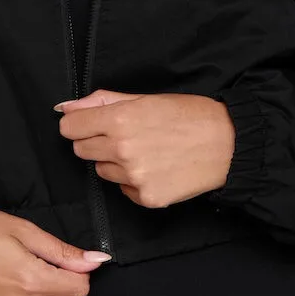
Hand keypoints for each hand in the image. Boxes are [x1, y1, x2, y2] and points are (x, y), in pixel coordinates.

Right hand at [0, 203, 111, 295]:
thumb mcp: (23, 230)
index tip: (67, 258)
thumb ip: (62, 251)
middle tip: (41, 259)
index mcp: (29, 280)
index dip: (79, 272)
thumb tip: (96, 262)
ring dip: (39, 291)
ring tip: (13, 265)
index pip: (80, 290)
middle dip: (63, 282)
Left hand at [53, 89, 235, 207]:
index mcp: (119, 120)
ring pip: (101, 171)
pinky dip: (134, 181)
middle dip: (96, 142)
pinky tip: (157, 167)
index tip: (90, 123)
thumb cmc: (190, 115)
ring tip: (146, 150)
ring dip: (115, 162)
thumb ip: (101, 101)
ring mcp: (134, 177)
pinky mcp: (146, 197)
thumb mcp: (145, 98)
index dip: (79, 124)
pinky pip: (123, 189)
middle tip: (125, 135)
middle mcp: (122, 150)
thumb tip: (66, 107)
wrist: (228, 144)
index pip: (69, 128)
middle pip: (81, 150)